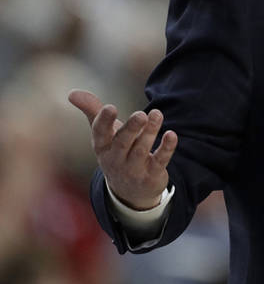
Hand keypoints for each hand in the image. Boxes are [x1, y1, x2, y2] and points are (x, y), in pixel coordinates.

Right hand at [68, 89, 177, 210]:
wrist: (130, 191)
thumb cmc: (116, 152)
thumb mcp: (104, 134)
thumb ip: (92, 111)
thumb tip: (71, 93)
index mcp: (102, 147)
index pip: (100, 134)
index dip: (104, 121)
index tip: (110, 107)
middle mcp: (116, 159)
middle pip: (122, 143)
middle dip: (131, 128)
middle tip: (141, 114)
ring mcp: (134, 169)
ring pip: (142, 150)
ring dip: (150, 132)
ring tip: (157, 114)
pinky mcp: (152, 175)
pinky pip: (159, 161)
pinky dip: (166, 148)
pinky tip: (171, 135)